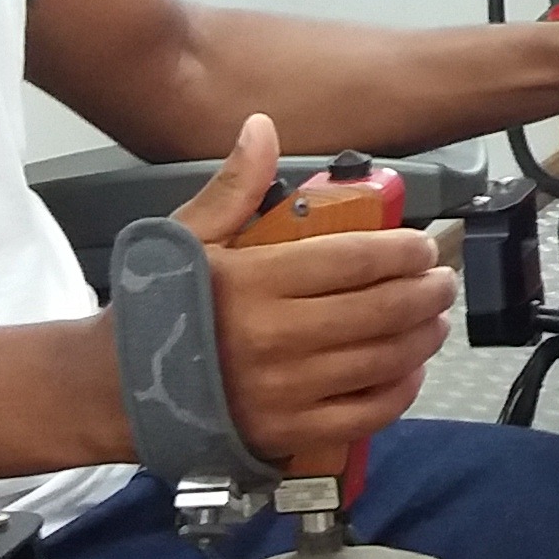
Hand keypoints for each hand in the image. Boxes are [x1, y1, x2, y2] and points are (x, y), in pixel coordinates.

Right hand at [171, 116, 450, 464]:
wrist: (116, 388)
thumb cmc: (160, 305)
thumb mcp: (188, 237)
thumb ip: (235, 185)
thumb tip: (261, 126)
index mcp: (254, 281)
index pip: (354, 259)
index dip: (403, 251)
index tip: (425, 245)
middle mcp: (275, 337)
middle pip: (382, 310)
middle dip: (427, 292)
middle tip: (443, 279)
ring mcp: (286, 391)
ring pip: (383, 360)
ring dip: (423, 337)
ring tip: (436, 318)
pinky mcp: (290, 432)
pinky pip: (366, 413)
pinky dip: (401, 390)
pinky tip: (411, 369)